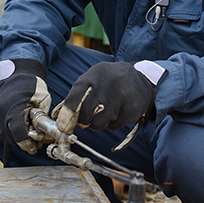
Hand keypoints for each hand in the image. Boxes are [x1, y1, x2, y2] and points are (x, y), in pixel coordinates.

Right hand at [0, 59, 50, 153]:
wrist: (15, 74)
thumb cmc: (32, 86)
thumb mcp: (44, 100)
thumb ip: (43, 118)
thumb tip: (43, 136)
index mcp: (14, 110)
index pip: (19, 135)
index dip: (28, 144)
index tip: (35, 148)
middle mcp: (0, 114)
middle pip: (13, 138)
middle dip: (25, 141)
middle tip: (36, 140)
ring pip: (6, 136)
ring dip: (17, 136)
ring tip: (29, 129)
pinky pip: (1, 130)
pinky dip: (10, 130)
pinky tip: (19, 124)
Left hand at [52, 61, 166, 133]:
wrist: (141, 77)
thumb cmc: (110, 80)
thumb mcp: (93, 79)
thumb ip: (78, 95)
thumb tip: (62, 118)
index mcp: (94, 76)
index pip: (75, 98)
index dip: (67, 114)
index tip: (64, 125)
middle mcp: (107, 86)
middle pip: (86, 115)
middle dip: (84, 120)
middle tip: (88, 117)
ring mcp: (121, 98)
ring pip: (99, 124)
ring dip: (99, 123)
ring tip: (106, 111)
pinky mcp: (131, 110)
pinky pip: (114, 126)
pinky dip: (113, 123)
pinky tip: (118, 111)